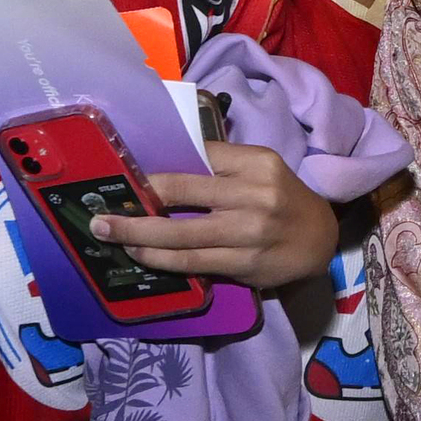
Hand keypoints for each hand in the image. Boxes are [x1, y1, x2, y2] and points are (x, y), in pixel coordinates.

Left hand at [97, 139, 340, 288]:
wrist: (320, 240)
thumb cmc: (281, 199)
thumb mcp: (260, 169)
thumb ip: (220, 165)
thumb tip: (161, 170)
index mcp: (255, 162)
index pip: (195, 157)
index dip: (155, 169)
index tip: (123, 175)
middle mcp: (254, 194)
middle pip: (180, 192)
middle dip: (136, 202)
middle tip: (100, 213)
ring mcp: (249, 232)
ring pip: (180, 234)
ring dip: (138, 236)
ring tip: (109, 235)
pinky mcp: (244, 263)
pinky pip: (193, 261)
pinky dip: (161, 260)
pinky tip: (141, 256)